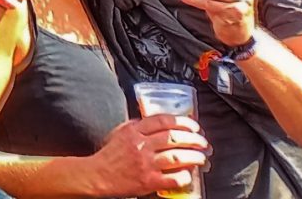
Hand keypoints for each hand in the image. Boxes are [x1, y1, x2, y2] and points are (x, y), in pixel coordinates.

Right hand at [87, 113, 208, 198]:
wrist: (98, 175)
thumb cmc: (109, 155)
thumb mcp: (120, 133)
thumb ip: (137, 125)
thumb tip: (156, 122)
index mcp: (134, 131)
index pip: (162, 121)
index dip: (182, 122)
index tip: (193, 125)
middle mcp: (141, 145)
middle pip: (173, 138)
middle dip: (193, 139)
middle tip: (202, 142)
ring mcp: (146, 164)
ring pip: (176, 157)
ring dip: (194, 157)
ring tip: (201, 157)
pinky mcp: (148, 181)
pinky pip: (172, 178)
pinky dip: (184, 176)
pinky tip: (188, 174)